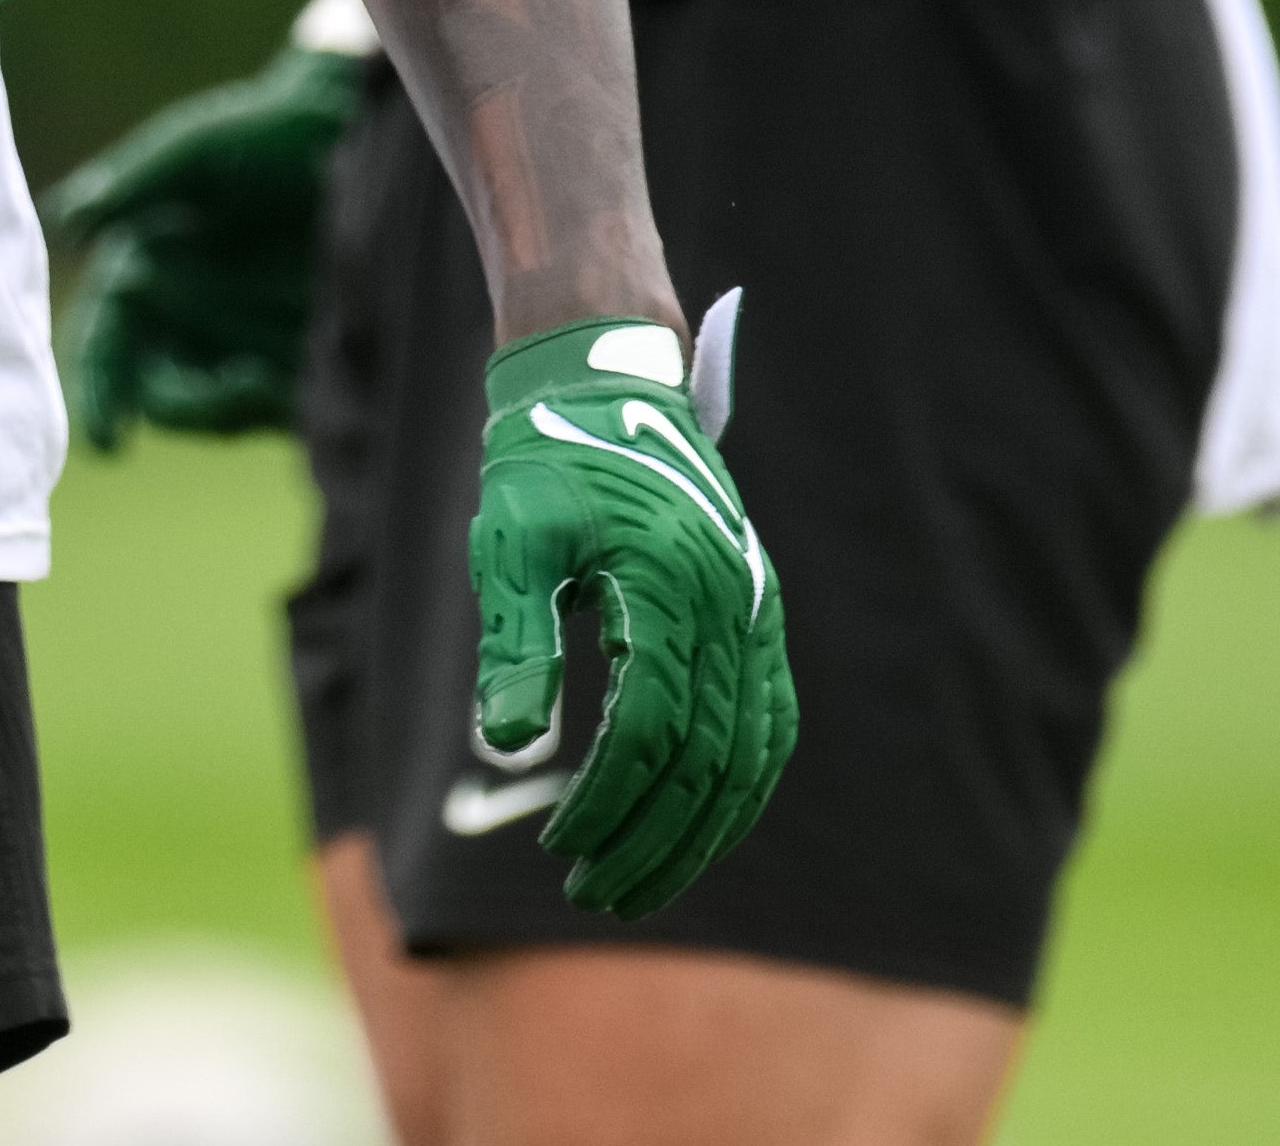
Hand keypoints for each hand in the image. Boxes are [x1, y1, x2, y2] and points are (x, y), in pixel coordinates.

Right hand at [42, 25, 365, 449]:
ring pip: (218, 408)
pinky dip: (283, 406)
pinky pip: (283, 406)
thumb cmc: (265, 130)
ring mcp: (242, 339)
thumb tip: (69, 220)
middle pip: (158, 391)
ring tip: (267, 379)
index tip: (109, 438)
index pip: (105, 344)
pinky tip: (306, 377)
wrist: (357, 129)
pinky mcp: (302, 356)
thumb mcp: (195, 150)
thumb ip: (133, 182)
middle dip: (184, 408)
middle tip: (232, 394)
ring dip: (234, 409)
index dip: (99, 391)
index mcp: (143, 272)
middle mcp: (185, 314)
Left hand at [465, 318, 795, 917]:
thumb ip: (515, 643)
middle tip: (594, 893)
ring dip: (701, 831)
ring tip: (638, 881)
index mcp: (671, 586)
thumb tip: (510, 746)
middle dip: (654, 839)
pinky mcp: (759, 618)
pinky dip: (740, 787)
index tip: (560, 847)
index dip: (609, 801)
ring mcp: (756, 613)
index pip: (652, 729)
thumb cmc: (543, 465)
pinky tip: (700, 827)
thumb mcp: (511, 545)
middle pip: (710, 759)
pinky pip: (769, 724)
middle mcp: (732, 605)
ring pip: (750, 755)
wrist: (603, 385)